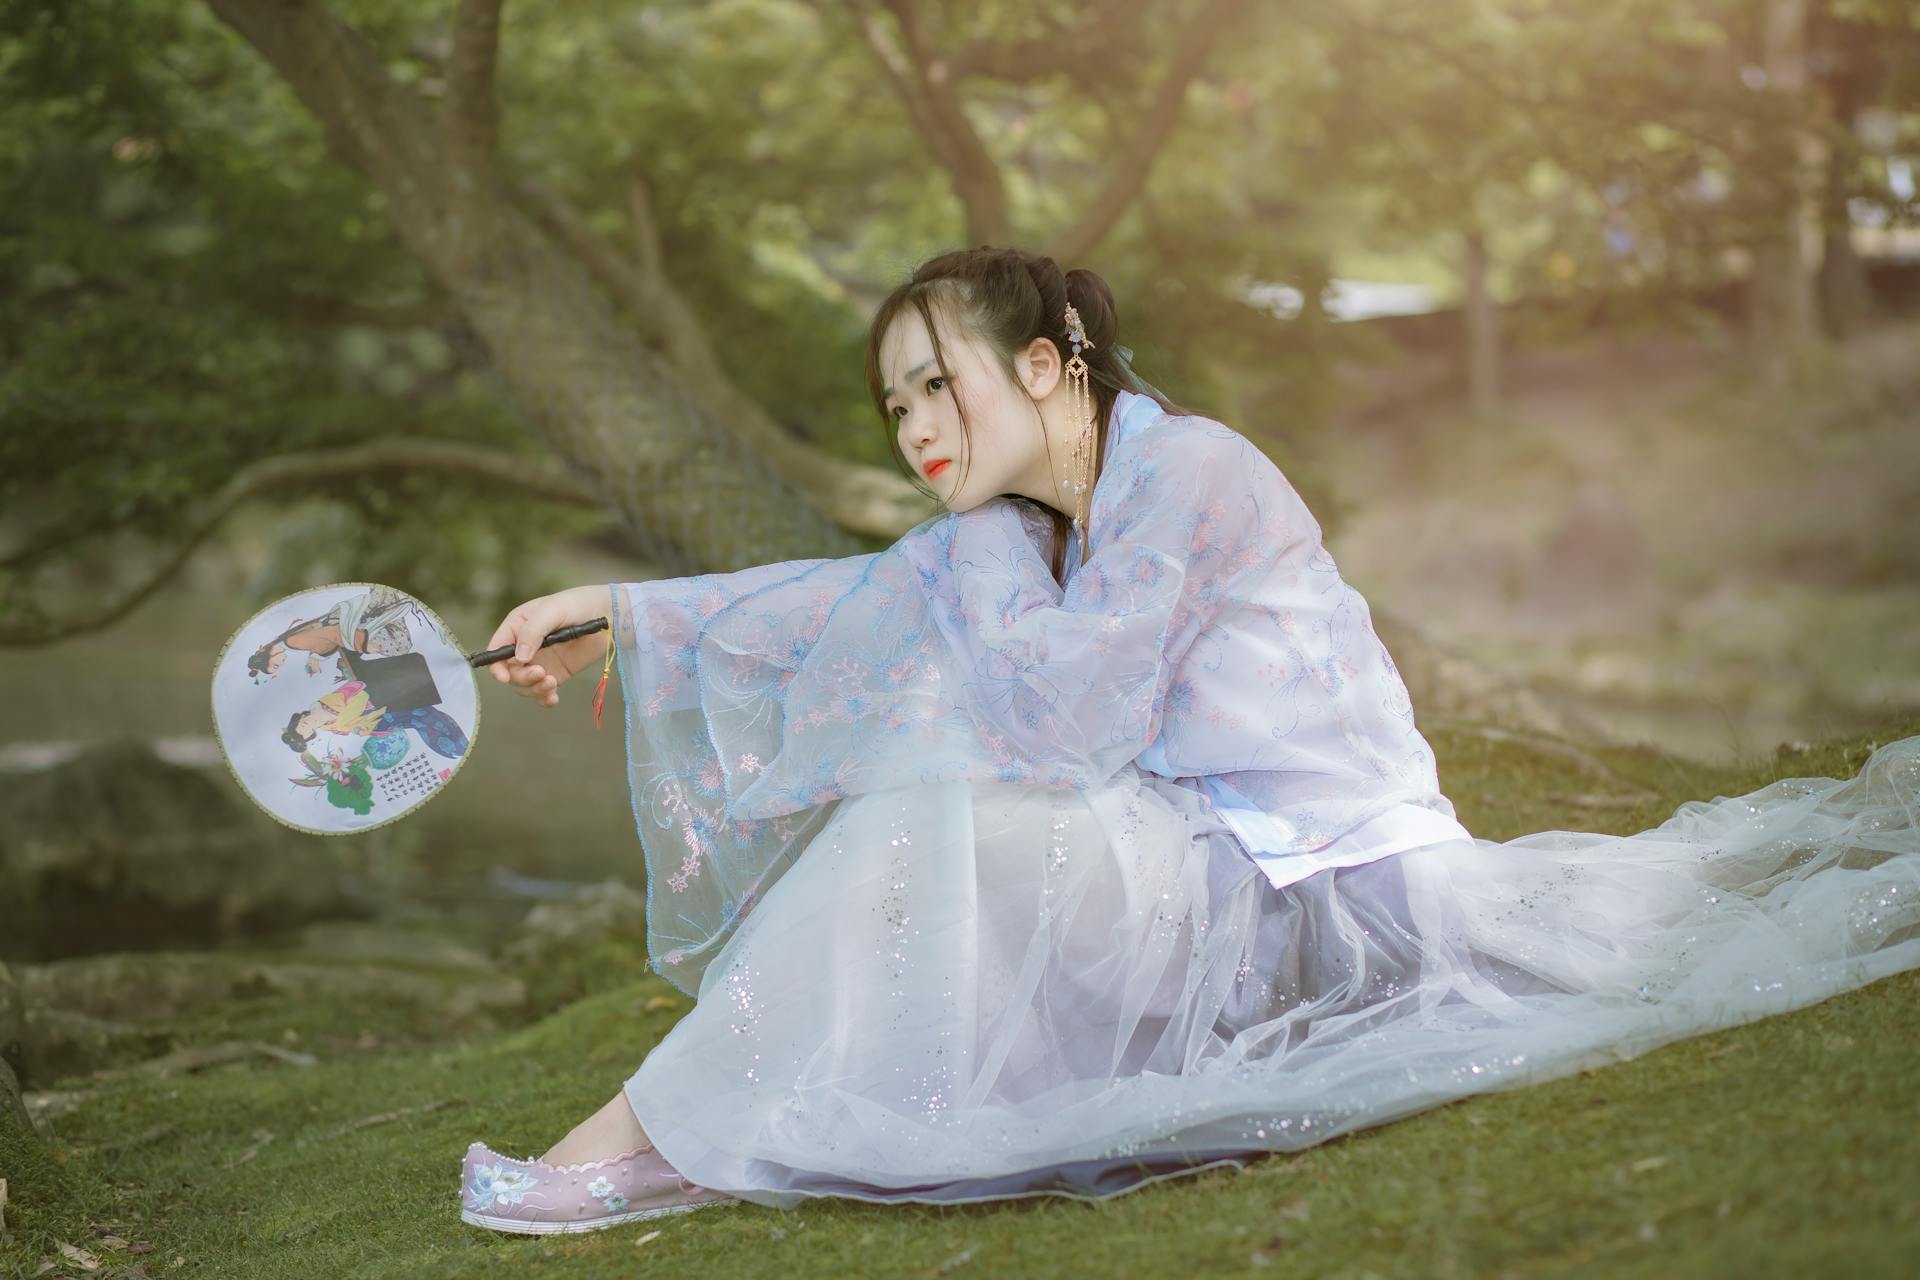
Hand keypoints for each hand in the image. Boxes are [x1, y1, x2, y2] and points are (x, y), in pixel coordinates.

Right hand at [483, 584, 611, 708]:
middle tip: (541, 673)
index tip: (503, 677)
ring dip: (535, 689)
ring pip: (525, 685)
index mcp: (518, 627)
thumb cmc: (577, 605)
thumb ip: (533, 631)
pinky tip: (553, 698)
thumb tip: (519, 657)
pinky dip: (544, 698)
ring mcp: (540, 662)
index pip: (497, 649)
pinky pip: (543, 692)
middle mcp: (525, 647)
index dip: (496, 665)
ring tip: (552, 683)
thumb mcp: (553, 611)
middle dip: (522, 678)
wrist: (608, 616)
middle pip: (511, 672)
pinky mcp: (556, 674)